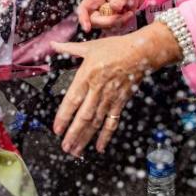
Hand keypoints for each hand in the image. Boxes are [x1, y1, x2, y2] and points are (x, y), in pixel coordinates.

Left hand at [52, 24, 179, 155]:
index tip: (57, 129)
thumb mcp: (90, 46)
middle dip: (73, 134)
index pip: (72, 100)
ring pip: (96, 122)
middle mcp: (98, 89)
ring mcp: (110, 98)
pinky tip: (99, 146)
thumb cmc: (116, 48)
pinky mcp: (121, 102)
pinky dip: (106, 136)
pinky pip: (112, 122)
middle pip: (83, 116)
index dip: (64, 117)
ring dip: (85, 138)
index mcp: (87, 75)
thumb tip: (53, 44)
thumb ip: (69, 48)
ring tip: (76, 150)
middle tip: (65, 147)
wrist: (141, 52)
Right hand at [76, 0, 145, 31]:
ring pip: (104, 27)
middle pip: (94, 21)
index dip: (83, 19)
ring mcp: (101, 16)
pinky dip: (122, 25)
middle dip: (109, 21)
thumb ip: (118, 0)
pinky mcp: (108, 23)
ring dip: (118, 22)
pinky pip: (112, 29)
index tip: (87, 29)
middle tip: (127, 14)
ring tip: (129, 12)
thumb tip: (114, 8)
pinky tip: (128, 16)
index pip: (83, 9)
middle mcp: (95, 8)